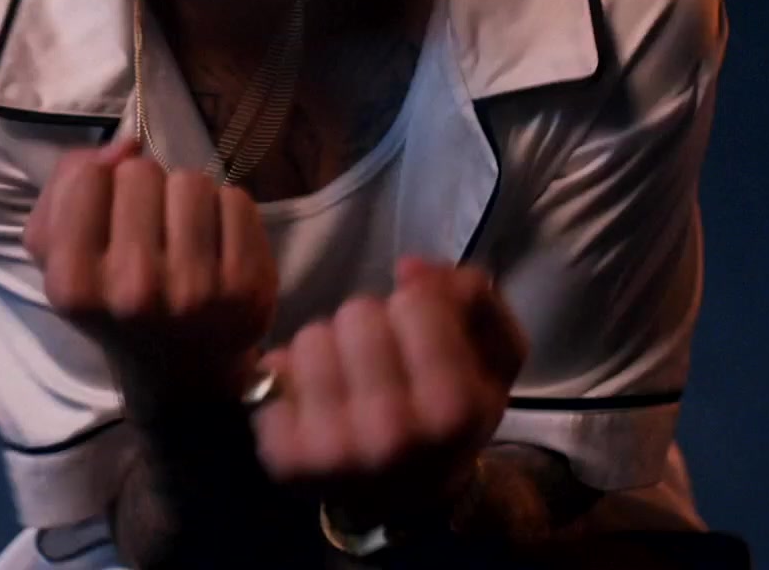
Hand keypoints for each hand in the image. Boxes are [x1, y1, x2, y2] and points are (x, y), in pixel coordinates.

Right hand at [24, 139, 278, 405]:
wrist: (180, 370)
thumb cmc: (113, 300)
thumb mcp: (59, 255)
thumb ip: (65, 186)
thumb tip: (125, 145)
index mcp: (74, 284)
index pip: (88, 176)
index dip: (100, 184)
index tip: (109, 217)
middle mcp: (133, 289)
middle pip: (141, 173)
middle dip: (145, 190)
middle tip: (150, 231)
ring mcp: (195, 290)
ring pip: (191, 181)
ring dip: (187, 197)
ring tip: (183, 235)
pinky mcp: (246, 286)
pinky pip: (236, 200)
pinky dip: (226, 211)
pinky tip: (216, 245)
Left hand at [252, 256, 529, 529]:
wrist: (409, 499)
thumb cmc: (453, 417)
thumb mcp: (495, 360)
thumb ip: (475, 297)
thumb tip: (406, 268)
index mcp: (452, 409)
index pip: (415, 302)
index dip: (421, 308)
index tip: (424, 337)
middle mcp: (391, 435)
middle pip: (358, 314)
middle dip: (372, 324)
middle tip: (383, 358)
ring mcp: (332, 450)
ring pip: (312, 336)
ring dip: (331, 346)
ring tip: (350, 376)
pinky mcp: (285, 457)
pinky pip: (273, 370)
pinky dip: (294, 375)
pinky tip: (318, 400)